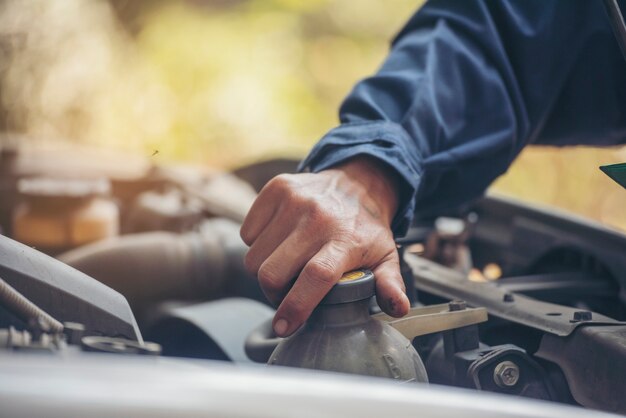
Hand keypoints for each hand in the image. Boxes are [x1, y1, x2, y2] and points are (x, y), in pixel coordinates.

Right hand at [240, 156, 408, 336]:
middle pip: (273, 272)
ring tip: (285, 265)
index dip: (296, 306)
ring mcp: (293, 200)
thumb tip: (398, 308)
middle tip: (288, 293)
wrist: (356, 182)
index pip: (315, 276)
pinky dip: (257, 244)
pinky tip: (278, 242)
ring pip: (254, 257)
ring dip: (265, 270)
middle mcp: (317, 218)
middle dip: (274, 294)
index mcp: (345, 239)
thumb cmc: (365, 228)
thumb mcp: (385, 257)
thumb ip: (390, 284)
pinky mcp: (275, 189)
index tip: (284, 326)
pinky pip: (247, 233)